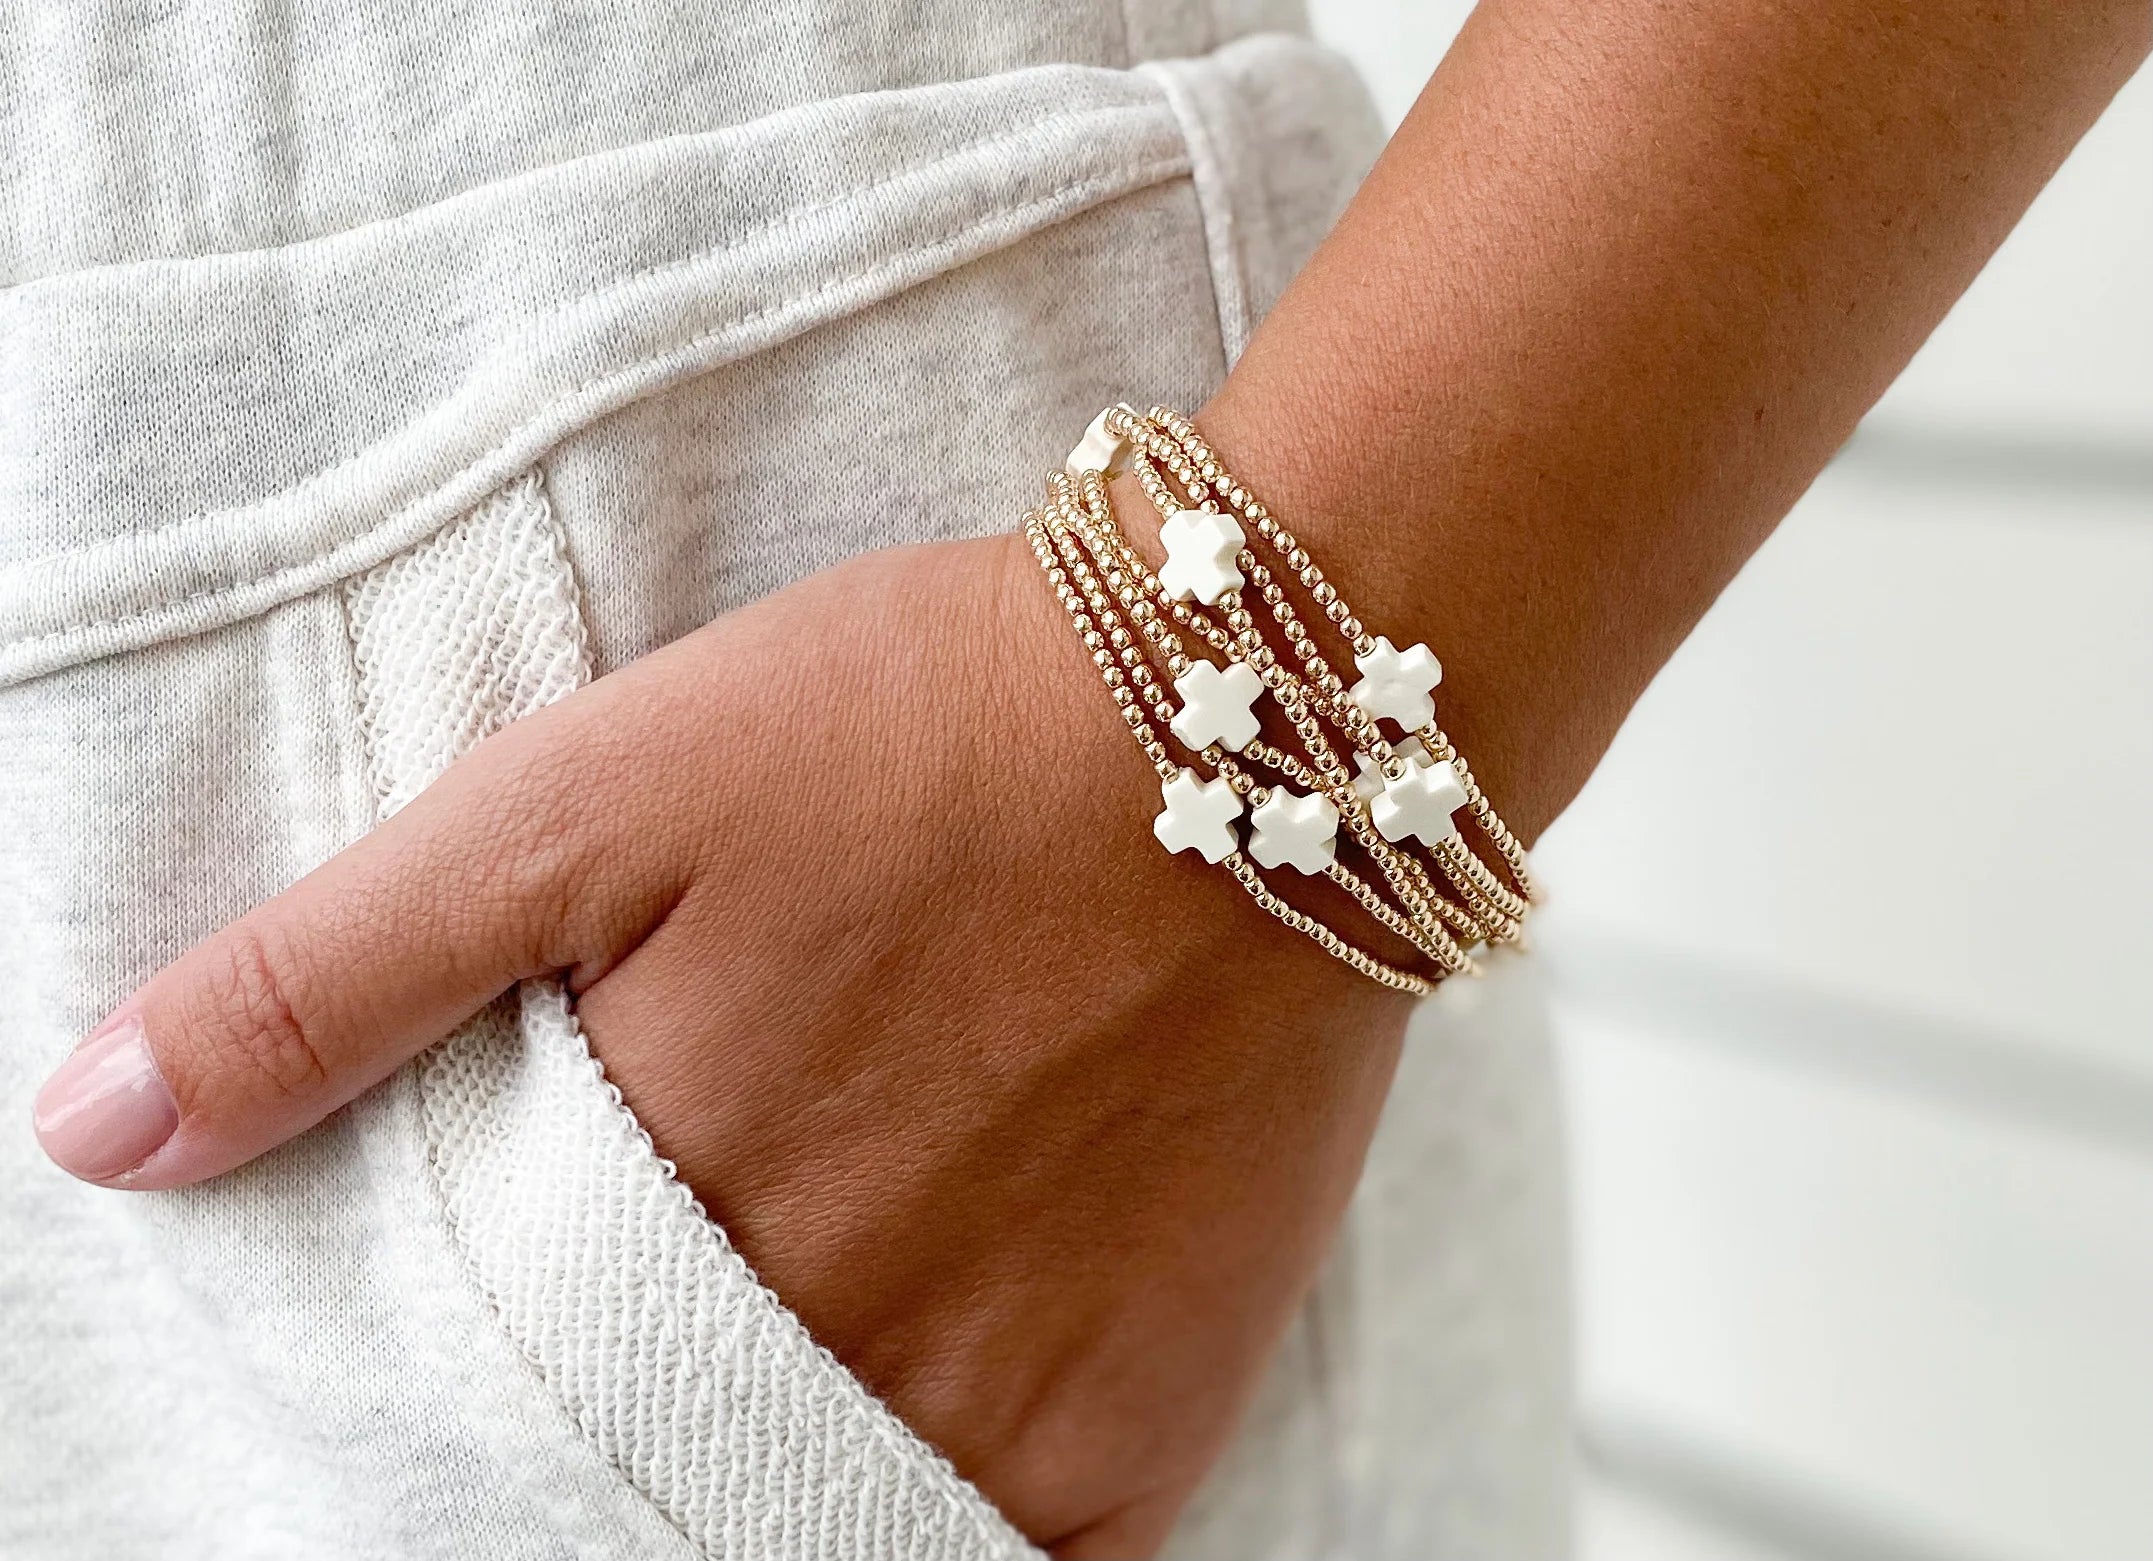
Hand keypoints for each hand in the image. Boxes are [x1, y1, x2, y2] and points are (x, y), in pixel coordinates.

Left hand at [33, 523, 1414, 1555]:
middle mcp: (830, 1339)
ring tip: (766, 1388)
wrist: (1252, 717)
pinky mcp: (1153, 1410)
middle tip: (633, 1358)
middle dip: (597, 1448)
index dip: (457, 1390)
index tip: (477, 1349)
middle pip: (645, 1485)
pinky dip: (937, 1547)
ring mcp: (1007, 1398)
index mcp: (667, 1198)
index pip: (484, 1402)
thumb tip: (98, 1133)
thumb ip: (338, 970)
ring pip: (809, 1539)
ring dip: (751, 1498)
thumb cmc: (926, 722)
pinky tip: (910, 1451)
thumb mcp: (596, 786)